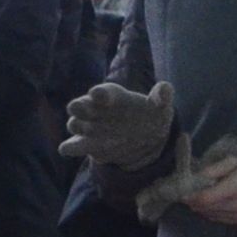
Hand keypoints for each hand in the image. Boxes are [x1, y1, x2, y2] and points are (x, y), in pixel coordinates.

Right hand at [63, 78, 178, 171]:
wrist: (145, 137)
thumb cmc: (150, 115)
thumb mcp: (160, 107)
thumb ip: (162, 97)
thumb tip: (165, 88)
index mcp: (112, 96)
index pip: (102, 92)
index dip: (99, 93)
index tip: (98, 94)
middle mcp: (95, 110)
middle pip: (80, 106)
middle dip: (79, 107)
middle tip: (78, 108)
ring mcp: (89, 128)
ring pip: (74, 125)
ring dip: (77, 127)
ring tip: (86, 132)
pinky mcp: (87, 145)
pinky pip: (71, 146)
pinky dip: (71, 148)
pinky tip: (71, 148)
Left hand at [179, 153, 236, 227]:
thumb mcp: (234, 161)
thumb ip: (213, 169)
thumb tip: (194, 177)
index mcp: (236, 189)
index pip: (205, 198)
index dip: (190, 195)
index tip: (181, 189)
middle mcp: (236, 206)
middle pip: (204, 208)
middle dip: (193, 200)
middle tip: (187, 190)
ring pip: (208, 215)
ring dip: (200, 206)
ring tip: (199, 194)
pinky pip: (216, 218)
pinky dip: (209, 211)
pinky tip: (211, 201)